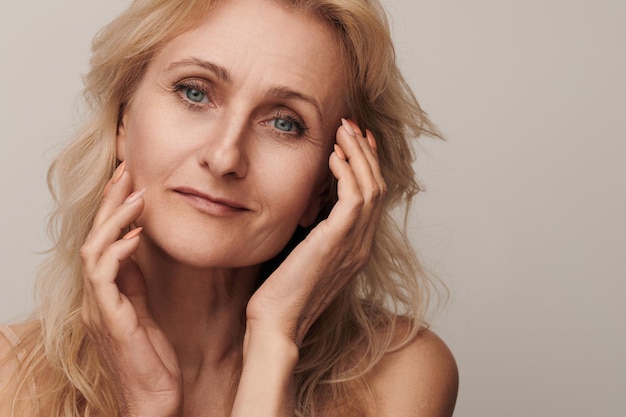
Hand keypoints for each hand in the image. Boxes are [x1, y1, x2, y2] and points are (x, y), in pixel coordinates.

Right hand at [80, 163, 181, 416]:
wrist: (152, 401)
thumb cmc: (151, 360)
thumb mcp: (143, 312)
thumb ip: (134, 282)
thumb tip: (137, 247)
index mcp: (105, 293)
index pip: (103, 240)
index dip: (113, 209)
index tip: (130, 181)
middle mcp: (96, 297)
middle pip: (94, 238)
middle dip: (110, 202)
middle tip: (127, 172)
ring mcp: (99, 308)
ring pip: (94, 250)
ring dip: (115, 219)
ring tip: (137, 194)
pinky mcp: (110, 320)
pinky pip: (104, 276)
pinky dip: (119, 250)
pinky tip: (138, 234)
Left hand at [246, 119, 385, 345]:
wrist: (277, 324)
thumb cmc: (282, 292)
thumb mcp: (302, 254)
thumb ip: (313, 230)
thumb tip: (307, 205)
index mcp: (356, 247)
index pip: (373, 197)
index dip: (368, 165)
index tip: (356, 141)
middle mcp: (361, 245)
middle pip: (378, 186)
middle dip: (366, 152)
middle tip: (352, 126)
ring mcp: (354, 245)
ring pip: (372, 187)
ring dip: (359, 155)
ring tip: (344, 130)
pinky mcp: (338, 243)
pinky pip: (354, 198)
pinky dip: (347, 173)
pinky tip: (333, 156)